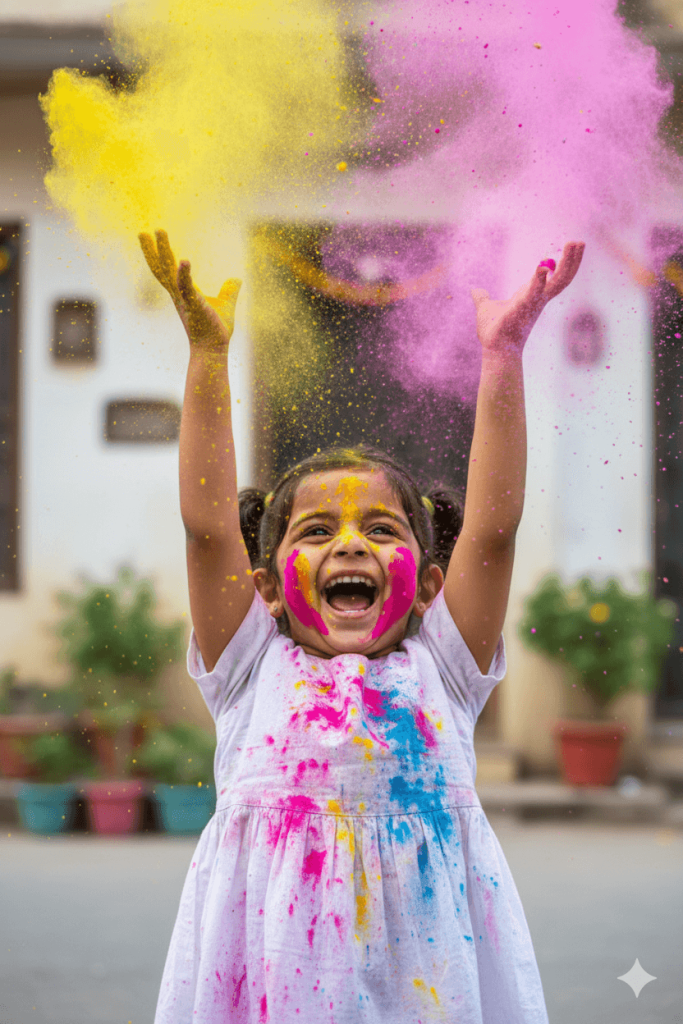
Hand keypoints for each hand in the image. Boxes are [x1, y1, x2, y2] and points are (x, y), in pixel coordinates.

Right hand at [139, 230, 240, 349]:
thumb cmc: (216, 329)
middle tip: (142, 232)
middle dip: (152, 250)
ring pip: (169, 272)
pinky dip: (184, 274)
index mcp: (183, 293)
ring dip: (163, 252)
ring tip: (159, 232)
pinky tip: (185, 261)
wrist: (214, 349)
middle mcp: (178, 295)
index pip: (167, 270)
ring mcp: (184, 300)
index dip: (159, 254)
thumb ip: (229, 291)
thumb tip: (237, 279)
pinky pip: (186, 288)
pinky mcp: (194, 306)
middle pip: (161, 268)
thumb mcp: (225, 304)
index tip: (152, 236)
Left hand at [471, 241, 584, 353]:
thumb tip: (475, 290)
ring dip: (567, 264)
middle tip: (580, 242)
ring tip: (573, 245)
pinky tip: (542, 267)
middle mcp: (538, 299)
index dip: (566, 263)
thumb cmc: (493, 332)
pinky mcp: (523, 308)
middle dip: (572, 260)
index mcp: (532, 295)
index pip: (555, 277)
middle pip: (562, 277)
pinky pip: (533, 292)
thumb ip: (483, 297)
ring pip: (557, 282)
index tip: (572, 247)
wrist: (493, 349)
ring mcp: (533, 303)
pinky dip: (538, 280)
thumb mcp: (486, 307)